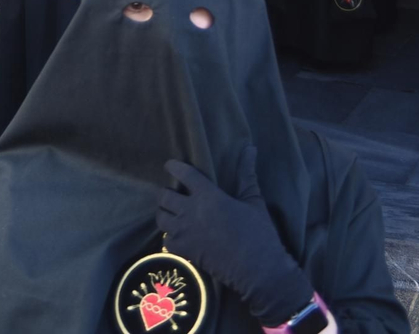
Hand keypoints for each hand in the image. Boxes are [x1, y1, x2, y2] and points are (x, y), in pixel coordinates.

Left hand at [157, 147, 311, 325]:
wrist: (257, 269)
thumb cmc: (258, 232)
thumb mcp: (253, 200)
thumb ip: (246, 174)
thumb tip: (250, 149)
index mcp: (209, 196)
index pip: (184, 174)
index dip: (173, 167)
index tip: (169, 165)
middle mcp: (191, 212)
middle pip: (164, 197)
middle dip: (166, 193)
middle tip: (172, 194)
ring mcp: (185, 233)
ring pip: (161, 218)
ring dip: (164, 214)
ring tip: (172, 213)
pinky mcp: (184, 251)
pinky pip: (165, 240)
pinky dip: (169, 236)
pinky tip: (177, 235)